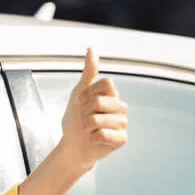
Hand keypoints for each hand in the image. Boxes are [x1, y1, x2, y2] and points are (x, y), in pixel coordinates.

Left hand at [59, 47, 128, 171]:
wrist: (72, 145)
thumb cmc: (76, 119)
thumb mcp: (78, 93)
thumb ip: (88, 72)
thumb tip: (92, 48)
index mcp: (112, 94)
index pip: (106, 83)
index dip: (87, 93)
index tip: (79, 102)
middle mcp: (120, 107)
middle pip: (100, 101)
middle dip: (84, 112)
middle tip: (84, 120)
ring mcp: (123, 123)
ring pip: (99, 119)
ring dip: (86, 126)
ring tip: (89, 130)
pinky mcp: (122, 139)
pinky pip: (103, 134)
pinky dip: (93, 138)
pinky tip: (95, 140)